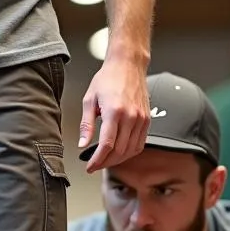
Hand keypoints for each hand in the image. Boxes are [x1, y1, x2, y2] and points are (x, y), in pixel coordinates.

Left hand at [79, 54, 150, 173]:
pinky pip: (140, 144)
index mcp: (114, 111)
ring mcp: (141, 119)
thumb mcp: (90, 100)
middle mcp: (131, 117)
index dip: (97, 160)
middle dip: (105, 163)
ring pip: (130, 150)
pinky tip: (120, 153)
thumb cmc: (108, 78)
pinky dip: (129, 152)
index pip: (106, 145)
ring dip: (117, 160)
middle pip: (119, 151)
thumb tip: (82, 144)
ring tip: (106, 161)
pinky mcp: (147, 119)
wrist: (128, 64)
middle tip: (95, 165)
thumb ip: (86, 125)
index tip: (90, 167)